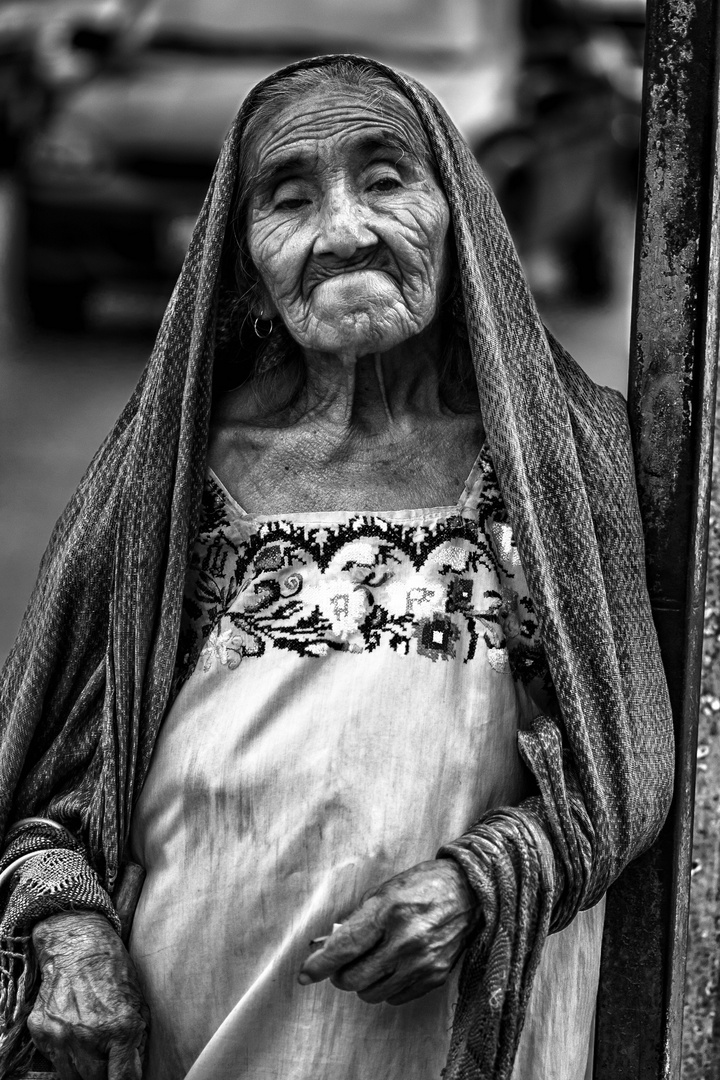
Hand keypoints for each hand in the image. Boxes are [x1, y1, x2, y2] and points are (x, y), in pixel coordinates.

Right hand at [27, 911, 148, 1079]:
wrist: (78, 942)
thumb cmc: (113, 968)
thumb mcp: (138, 1002)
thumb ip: (137, 1040)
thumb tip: (134, 1071)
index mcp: (119, 1028)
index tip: (127, 1078)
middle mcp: (87, 1036)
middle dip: (105, 1074)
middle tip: (110, 1060)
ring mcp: (60, 1036)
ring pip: (72, 1078)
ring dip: (85, 1070)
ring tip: (93, 1049)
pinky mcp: (41, 1031)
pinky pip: (54, 1060)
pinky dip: (66, 1055)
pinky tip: (75, 1035)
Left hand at [298, 858, 480, 1005]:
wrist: (470, 892)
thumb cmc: (423, 885)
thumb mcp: (385, 890)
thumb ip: (359, 919)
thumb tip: (331, 944)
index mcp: (389, 911)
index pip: (345, 946)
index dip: (320, 964)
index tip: (305, 974)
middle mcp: (406, 940)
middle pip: (354, 978)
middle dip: (340, 974)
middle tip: (343, 964)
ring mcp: (422, 962)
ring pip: (372, 993)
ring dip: (363, 982)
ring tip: (372, 963)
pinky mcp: (435, 976)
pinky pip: (395, 997)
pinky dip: (386, 987)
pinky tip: (393, 967)